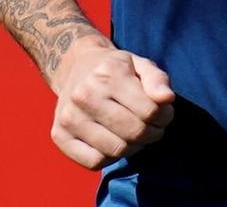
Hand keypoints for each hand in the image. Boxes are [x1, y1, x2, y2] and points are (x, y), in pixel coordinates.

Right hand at [50, 38, 175, 170]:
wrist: (75, 67)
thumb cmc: (115, 69)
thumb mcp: (139, 64)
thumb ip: (157, 80)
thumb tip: (167, 99)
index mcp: (107, 74)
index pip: (149, 111)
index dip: (164, 116)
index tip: (163, 113)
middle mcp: (84, 95)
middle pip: (134, 132)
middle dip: (152, 133)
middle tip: (153, 127)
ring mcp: (69, 117)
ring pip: (116, 150)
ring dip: (134, 147)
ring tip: (135, 134)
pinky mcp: (59, 135)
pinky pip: (94, 162)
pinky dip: (110, 158)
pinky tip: (114, 142)